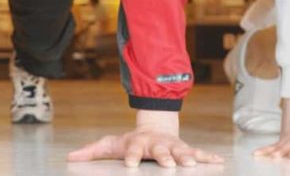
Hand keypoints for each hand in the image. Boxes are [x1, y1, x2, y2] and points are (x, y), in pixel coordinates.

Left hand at [67, 109, 223, 166]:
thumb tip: (71, 156)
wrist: (155, 126)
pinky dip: (209, 157)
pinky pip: (199, 153)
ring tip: (193, 164)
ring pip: (181, 151)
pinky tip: (218, 162)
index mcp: (138, 143)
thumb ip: (92, 150)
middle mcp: (157, 144)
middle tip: (168, 164)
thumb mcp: (111, 143)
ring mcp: (173, 146)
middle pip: (161, 151)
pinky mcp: (185, 149)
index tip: (130, 164)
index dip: (131, 156)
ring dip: (188, 158)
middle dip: (165, 157)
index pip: (133, 149)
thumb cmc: (131, 140)